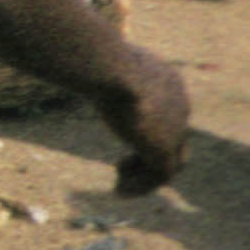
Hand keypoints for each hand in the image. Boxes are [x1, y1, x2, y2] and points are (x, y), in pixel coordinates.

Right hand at [93, 48, 192, 195]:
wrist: (107, 67)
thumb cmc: (94, 57)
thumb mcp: (97, 61)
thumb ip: (96, 69)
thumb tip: (70, 61)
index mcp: (167, 82)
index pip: (166, 111)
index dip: (143, 128)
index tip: (119, 133)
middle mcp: (178, 104)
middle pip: (172, 139)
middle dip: (146, 154)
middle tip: (120, 165)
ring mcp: (175, 127)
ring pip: (169, 161)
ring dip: (144, 175)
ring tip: (118, 184)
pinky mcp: (162, 147)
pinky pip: (161, 177)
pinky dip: (142, 187)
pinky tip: (119, 191)